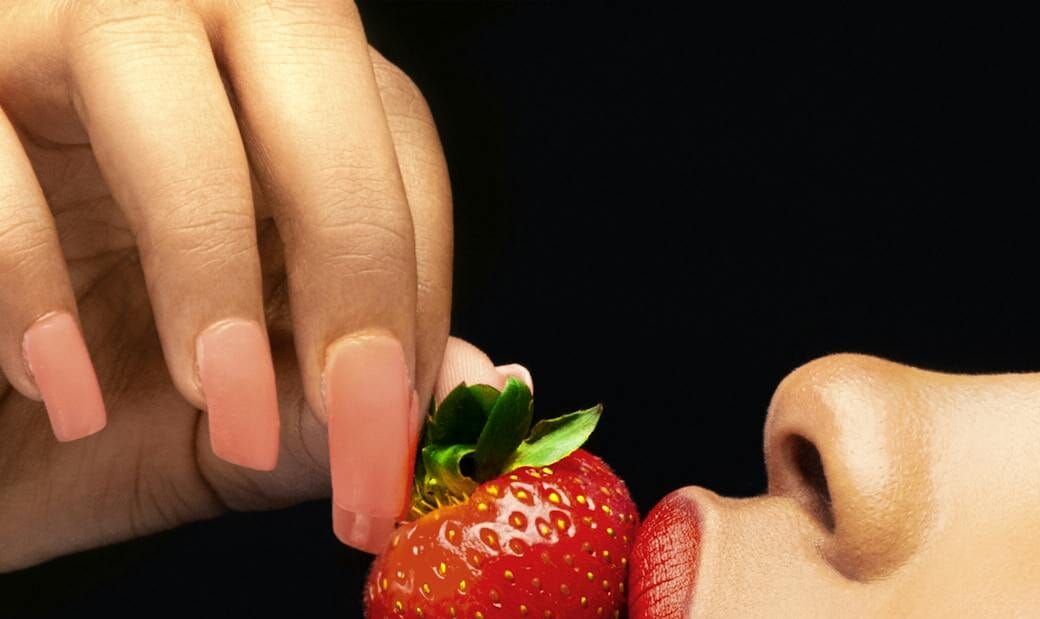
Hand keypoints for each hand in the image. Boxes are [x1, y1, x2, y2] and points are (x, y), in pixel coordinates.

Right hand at [0, 0, 454, 566]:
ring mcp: (39, 33)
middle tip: (348, 407)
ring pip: (143, 51)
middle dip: (347, 236)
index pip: (388, 134)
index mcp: (266, 104)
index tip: (395, 423)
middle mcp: (172, 31)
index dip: (414, 277)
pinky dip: (29, 270)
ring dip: (205, 248)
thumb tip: (489, 383)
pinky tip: (60, 386)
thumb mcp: (216, 426)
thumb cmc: (71, 412)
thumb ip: (336, 400)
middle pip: (303, 38)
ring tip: (220, 400)